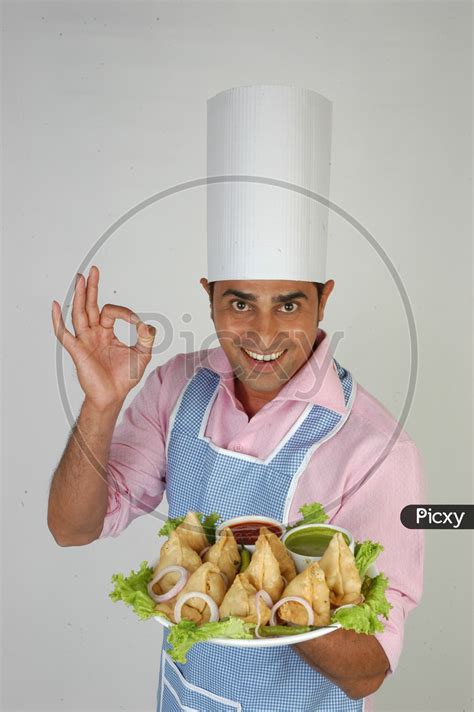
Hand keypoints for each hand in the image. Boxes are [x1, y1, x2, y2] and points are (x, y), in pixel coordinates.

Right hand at [52, 266, 155, 410]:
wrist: (113, 396)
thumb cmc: (124, 378)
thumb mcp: (142, 355)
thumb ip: (147, 338)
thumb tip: (147, 324)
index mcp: (107, 332)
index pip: (111, 312)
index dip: (125, 313)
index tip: (136, 322)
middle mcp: (93, 333)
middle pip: (90, 305)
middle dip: (92, 287)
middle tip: (93, 270)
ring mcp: (84, 341)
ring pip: (79, 313)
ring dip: (79, 296)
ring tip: (80, 279)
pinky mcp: (77, 350)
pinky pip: (64, 333)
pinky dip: (58, 320)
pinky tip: (56, 306)